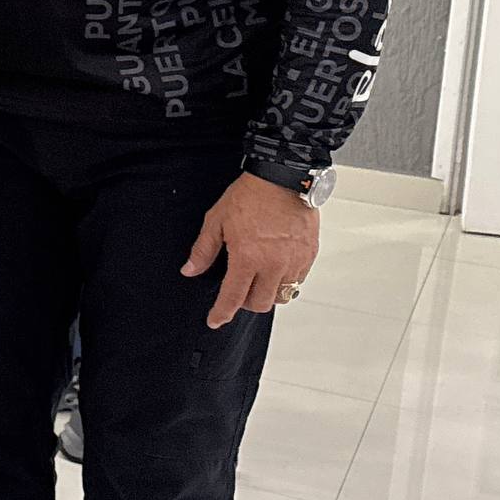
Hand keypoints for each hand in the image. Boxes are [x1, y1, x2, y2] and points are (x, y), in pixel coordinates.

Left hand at [183, 172, 317, 328]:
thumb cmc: (250, 196)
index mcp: (248, 258)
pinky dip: (286, 281)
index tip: (215, 320)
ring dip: (267, 294)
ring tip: (258, 280)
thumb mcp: (216, 220)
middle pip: (260, 303)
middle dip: (245, 303)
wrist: (282, 178)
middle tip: (238, 292)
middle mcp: (274, 264)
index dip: (222, 313)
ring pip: (282, 295)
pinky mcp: (309, 255)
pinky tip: (276, 268)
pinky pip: (298, 280)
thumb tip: (190, 270)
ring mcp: (295, 261)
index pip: (233, 297)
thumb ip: (203, 250)